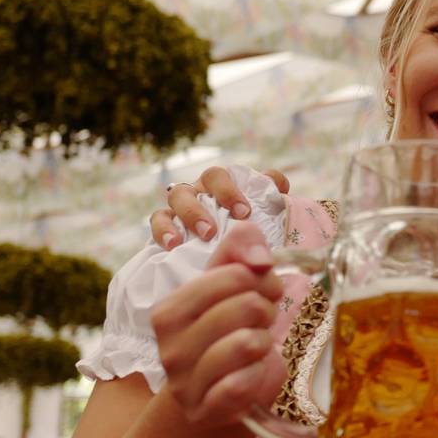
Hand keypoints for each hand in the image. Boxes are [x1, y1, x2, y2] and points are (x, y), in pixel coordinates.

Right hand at [149, 166, 289, 247]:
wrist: (218, 263)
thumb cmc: (242, 238)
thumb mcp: (263, 221)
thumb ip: (272, 201)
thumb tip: (280, 185)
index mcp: (229, 186)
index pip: (233, 174)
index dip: (236, 189)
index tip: (245, 212)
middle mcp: (206, 190)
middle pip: (208, 177)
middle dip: (221, 195)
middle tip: (232, 220)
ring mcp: (182, 205)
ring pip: (179, 194)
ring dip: (191, 212)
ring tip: (205, 234)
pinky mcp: (164, 225)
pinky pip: (157, 219)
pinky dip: (163, 229)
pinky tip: (173, 245)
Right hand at [152, 222, 287, 426]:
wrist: (217, 399)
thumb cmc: (228, 337)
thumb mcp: (231, 291)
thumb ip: (239, 253)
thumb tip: (255, 244)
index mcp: (169, 310)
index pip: (234, 275)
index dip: (262, 278)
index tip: (264, 290)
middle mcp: (169, 346)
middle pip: (247, 305)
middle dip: (267, 311)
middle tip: (261, 323)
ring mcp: (184, 382)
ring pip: (248, 343)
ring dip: (265, 344)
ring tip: (256, 348)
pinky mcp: (206, 410)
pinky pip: (243, 384)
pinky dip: (259, 377)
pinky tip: (252, 375)